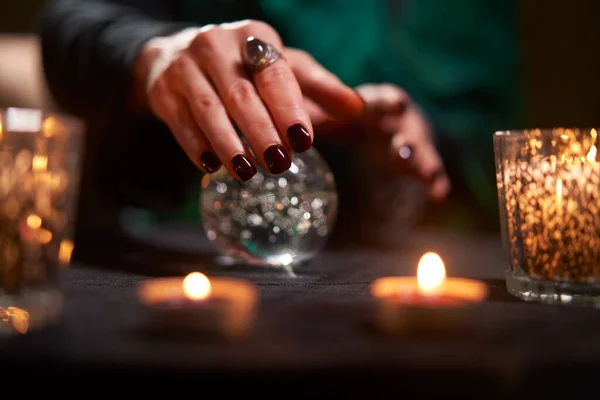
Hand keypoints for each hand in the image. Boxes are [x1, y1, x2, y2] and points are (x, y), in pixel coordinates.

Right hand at [132, 21, 363, 180]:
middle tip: (279, 164)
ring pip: (209, 109)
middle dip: (261, 132)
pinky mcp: (162, 90)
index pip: (274, 74)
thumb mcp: (280, 68)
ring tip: (247, 171)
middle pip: (242, 95)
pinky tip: (212, 166)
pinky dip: (197, 146)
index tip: (303, 141)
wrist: (175, 56)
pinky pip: (181, 122)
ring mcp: (185, 67)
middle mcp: (216, 46)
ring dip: (229, 143)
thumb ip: (318, 87)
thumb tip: (357, 108)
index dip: (289, 108)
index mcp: (254, 37)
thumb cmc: (242, 67)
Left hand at [306, 83, 449, 201]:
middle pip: (406, 125)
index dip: (387, 102)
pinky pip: (429, 171)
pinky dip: (435, 181)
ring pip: (421, 149)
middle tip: (403, 148)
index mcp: (375, 103)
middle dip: (406, 136)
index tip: (394, 106)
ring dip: (422, 160)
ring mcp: (411, 140)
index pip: (383, 98)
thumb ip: (313, 117)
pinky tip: (439, 195)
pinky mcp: (418, 160)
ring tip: (427, 176)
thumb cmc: (347, 112)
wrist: (375, 121)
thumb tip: (282, 127)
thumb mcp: (331, 112)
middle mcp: (398, 120)